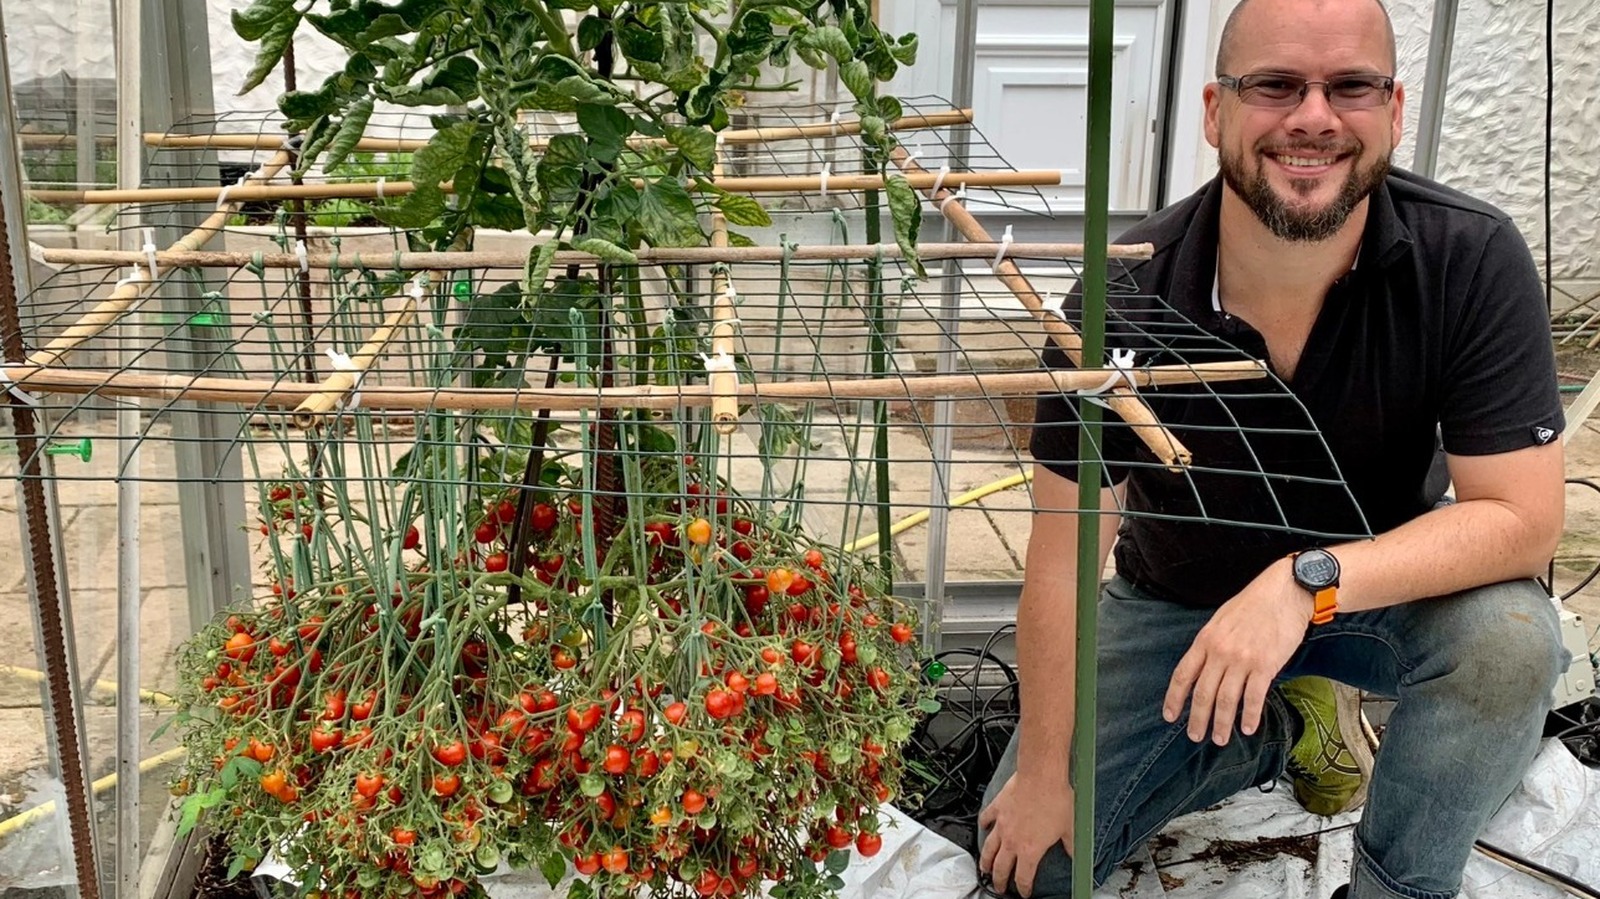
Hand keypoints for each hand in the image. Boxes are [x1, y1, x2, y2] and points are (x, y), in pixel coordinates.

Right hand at [978, 772, 1073, 897]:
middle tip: (999, 887)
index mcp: (1030, 850)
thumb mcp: (1070, 828)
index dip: (1023, 888)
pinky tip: (983, 827)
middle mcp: (1012, 840)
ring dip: (985, 861)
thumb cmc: (1056, 799)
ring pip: (989, 848)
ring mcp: (1002, 825)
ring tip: (983, 868)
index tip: (1023, 892)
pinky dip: (983, 825)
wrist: (1041, 776)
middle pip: (1001, 867)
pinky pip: (986, 819)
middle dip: (999, 881)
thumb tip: (1075, 855)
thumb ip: (1070, 846)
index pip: (1023, 877)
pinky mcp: (997, 808)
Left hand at [1162, 559, 1311, 744]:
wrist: (1285, 592)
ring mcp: (1242, 660)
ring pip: (1226, 700)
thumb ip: (1210, 644)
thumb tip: (1203, 668)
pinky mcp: (1266, 665)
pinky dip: (1249, 716)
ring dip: (1221, 724)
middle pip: (1203, 693)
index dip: (1174, 699)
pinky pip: (1254, 698)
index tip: (1170, 716)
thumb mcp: (1221, 620)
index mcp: (1205, 640)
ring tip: (1219, 739)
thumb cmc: (1253, 604)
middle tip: (1195, 737)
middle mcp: (1220, 652)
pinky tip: (1247, 728)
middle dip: (1197, 719)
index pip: (1182, 675)